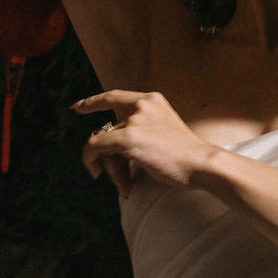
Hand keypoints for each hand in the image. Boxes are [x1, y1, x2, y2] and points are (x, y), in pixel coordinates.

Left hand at [77, 89, 217, 196]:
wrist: (200, 163)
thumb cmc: (184, 157)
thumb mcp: (161, 132)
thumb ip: (138, 131)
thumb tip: (105, 145)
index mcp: (151, 101)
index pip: (115, 96)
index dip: (93, 101)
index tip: (77, 107)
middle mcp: (142, 105)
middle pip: (107, 127)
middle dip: (105, 152)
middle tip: (112, 173)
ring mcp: (135, 120)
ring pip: (102, 140)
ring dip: (106, 163)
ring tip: (123, 181)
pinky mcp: (129, 137)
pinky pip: (95, 146)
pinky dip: (90, 159)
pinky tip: (96, 171)